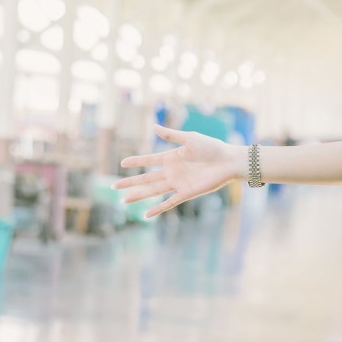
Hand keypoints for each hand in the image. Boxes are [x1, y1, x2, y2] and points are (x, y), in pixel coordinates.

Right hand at [113, 125, 240, 218]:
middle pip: (147, 178)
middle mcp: (173, 171)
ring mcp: (178, 183)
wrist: (229, 161)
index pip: (149, 160)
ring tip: (123, 200)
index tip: (122, 163)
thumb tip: (154, 126)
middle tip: (113, 186)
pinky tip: (145, 215)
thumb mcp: (190, 138)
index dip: (136, 161)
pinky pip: (169, 202)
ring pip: (153, 191)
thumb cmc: (212, 147)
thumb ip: (171, 135)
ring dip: (138, 195)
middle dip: (130, 182)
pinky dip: (157, 209)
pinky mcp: (187, 193)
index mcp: (172, 157)